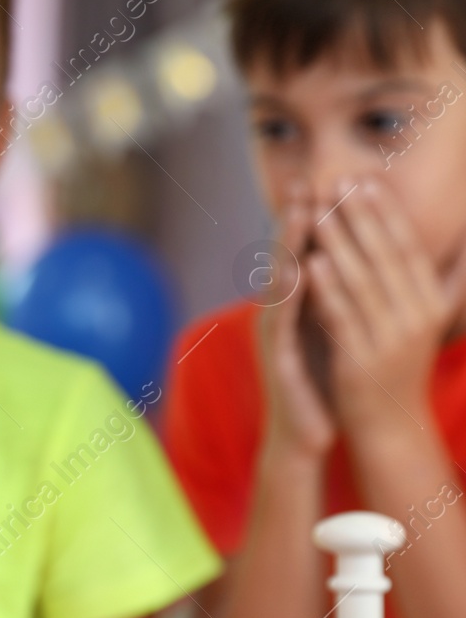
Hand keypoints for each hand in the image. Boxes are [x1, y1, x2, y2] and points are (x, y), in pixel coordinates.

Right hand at [257, 182, 335, 457]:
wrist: (301, 437)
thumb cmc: (320, 386)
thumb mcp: (328, 334)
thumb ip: (330, 301)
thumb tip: (345, 267)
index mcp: (294, 309)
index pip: (302, 255)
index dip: (310, 219)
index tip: (325, 182)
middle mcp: (277, 315)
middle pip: (285, 257)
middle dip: (294, 218)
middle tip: (305, 180)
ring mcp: (273, 334)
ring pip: (280, 280)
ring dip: (288, 245)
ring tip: (299, 211)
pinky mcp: (277, 356)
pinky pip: (284, 318)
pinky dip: (290, 291)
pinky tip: (298, 270)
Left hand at [308, 179, 465, 437]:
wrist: (388, 426)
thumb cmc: (396, 367)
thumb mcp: (420, 320)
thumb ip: (433, 282)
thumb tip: (459, 242)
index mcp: (431, 303)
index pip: (408, 247)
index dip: (387, 212)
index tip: (366, 180)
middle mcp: (418, 317)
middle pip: (386, 257)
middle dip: (362, 216)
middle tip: (339, 181)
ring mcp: (392, 338)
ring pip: (363, 281)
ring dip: (341, 242)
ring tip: (321, 211)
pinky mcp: (362, 358)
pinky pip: (344, 314)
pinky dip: (329, 286)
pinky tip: (311, 261)